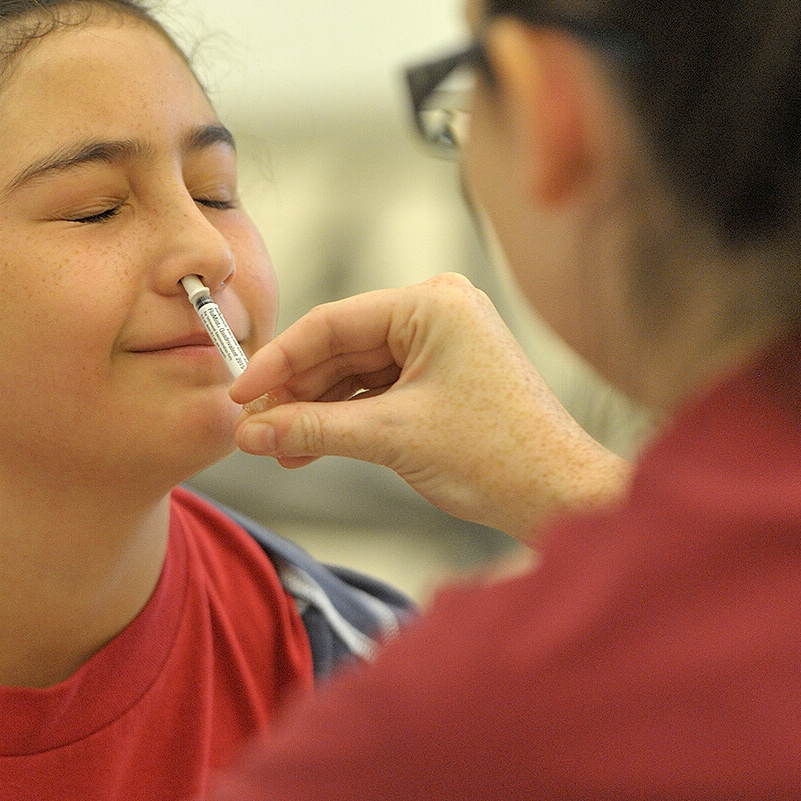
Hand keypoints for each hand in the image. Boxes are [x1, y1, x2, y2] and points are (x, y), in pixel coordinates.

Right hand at [230, 273, 628, 542]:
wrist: (560, 496)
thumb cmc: (499, 457)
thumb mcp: (391, 439)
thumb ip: (313, 429)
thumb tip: (250, 432)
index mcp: (434, 304)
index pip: (332, 323)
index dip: (278, 361)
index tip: (239, 393)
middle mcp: (439, 312)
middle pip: (340, 346)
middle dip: (294, 391)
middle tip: (252, 428)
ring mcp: (442, 344)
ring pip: (355, 372)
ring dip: (315, 410)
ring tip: (276, 448)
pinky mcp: (443, 377)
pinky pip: (377, 390)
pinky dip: (344, 418)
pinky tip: (308, 447)